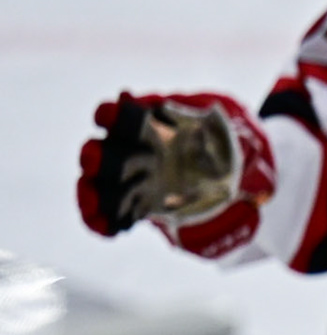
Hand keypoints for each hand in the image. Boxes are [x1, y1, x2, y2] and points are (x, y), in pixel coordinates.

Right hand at [78, 92, 274, 256]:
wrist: (227, 173)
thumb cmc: (217, 139)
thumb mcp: (218, 124)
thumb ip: (199, 117)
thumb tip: (180, 107)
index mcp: (146, 127)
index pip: (122, 120)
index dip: (113, 117)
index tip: (105, 115)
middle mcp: (132, 154)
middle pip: (105, 156)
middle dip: (99, 157)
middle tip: (91, 158)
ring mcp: (133, 182)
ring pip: (101, 188)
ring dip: (93, 194)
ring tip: (91, 202)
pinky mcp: (139, 206)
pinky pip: (116, 216)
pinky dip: (106, 222)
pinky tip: (106, 228)